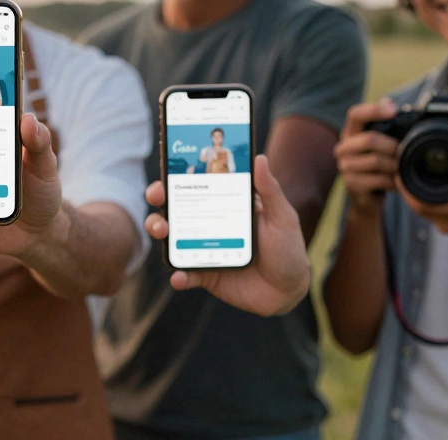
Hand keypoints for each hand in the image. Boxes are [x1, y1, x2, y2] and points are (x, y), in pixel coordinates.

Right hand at [145, 155, 308, 316]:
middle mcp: (208, 224)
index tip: (167, 170)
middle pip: (174, 207)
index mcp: (224, 205)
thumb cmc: (288, 248)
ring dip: (158, 230)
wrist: (289, 290)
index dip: (176, 176)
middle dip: (158, 198)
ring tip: (162, 231)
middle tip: (158, 196)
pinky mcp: (204, 275)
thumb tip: (260, 158)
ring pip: (171, 237)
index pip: (195, 185)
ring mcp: (203, 249)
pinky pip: (185, 274)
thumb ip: (270, 190)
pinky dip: (179, 276)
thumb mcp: (282, 216)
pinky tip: (179, 277)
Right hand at [334, 99, 399, 219]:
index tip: (393, 110)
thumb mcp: (381, 144)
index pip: (355, 115)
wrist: (368, 197)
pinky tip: (397, 182)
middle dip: (392, 146)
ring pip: (375, 160)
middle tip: (404, 153)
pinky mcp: (351, 184)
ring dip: (394, 165)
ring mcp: (345, 167)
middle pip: (369, 139)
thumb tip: (389, 103)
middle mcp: (343, 147)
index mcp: (351, 133)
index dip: (373, 110)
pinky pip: (378, 179)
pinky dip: (393, 181)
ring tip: (401, 169)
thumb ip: (385, 126)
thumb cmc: (379, 166)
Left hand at [396, 128, 447, 247]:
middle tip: (399, 173)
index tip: (399, 173)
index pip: (421, 203)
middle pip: (416, 208)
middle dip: (405, 191)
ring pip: (421, 214)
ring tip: (406, 179)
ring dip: (412, 198)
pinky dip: (422, 205)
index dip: (405, 190)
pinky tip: (419, 191)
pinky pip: (429, 217)